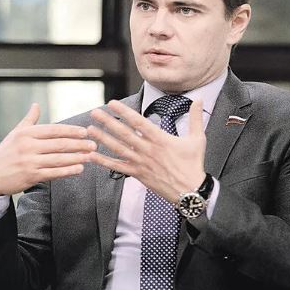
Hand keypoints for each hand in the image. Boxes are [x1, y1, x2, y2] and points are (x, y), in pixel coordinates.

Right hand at [0, 103, 96, 195]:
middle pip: (59, 144)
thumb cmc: (4, 154)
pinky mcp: (31, 176)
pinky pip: (53, 173)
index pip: (53, 130)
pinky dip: (68, 171)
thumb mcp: (15, 134)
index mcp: (26, 133)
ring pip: (59, 158)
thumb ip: (29, 120)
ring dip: (77, 157)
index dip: (71, 130)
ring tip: (91, 156)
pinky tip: (79, 169)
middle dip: (79, 144)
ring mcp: (29, 161)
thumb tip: (36, 105)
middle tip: (94, 143)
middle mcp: (28, 146)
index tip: (85, 131)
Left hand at [87, 99, 205, 202]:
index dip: (124, 111)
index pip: (138, 122)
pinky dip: (104, 162)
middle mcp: (148, 150)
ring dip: (102, 139)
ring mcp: (141, 163)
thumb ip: (195, 118)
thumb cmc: (194, 164)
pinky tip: (92, 156)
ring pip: (118, 148)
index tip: (112, 103)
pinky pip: (118, 167)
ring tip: (89, 129)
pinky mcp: (138, 175)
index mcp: (160, 139)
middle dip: (107, 121)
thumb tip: (199, 98)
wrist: (191, 191)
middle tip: (94, 112)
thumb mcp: (198, 139)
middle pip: (124, 133)